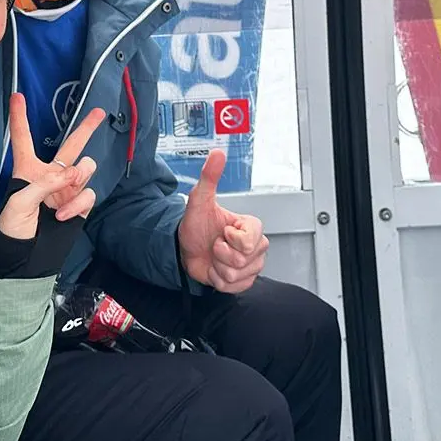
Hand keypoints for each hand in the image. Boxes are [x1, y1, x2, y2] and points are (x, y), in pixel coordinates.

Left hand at [0, 94, 103, 239]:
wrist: (26, 260)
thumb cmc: (13, 230)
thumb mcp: (19, 203)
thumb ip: (44, 183)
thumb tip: (71, 174)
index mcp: (28, 170)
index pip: (24, 139)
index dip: (20, 118)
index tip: (17, 96)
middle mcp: (50, 175)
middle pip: (71, 145)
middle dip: (86, 128)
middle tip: (99, 111)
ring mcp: (67, 189)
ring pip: (86, 167)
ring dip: (80, 175)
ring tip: (68, 188)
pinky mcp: (79, 204)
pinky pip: (88, 193)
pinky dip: (79, 202)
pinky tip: (64, 215)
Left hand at [178, 149, 268, 291]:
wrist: (184, 250)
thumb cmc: (195, 226)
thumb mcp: (199, 200)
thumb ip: (210, 177)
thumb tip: (217, 153)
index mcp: (251, 227)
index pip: (250, 241)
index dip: (231, 240)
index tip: (222, 232)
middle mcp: (255, 246)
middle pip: (244, 260)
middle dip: (222, 254)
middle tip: (215, 244)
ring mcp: (251, 265)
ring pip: (237, 274)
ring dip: (218, 267)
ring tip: (214, 256)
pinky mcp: (243, 282)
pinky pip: (233, 287)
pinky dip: (218, 280)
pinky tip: (215, 269)